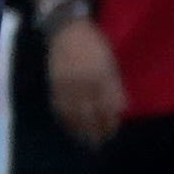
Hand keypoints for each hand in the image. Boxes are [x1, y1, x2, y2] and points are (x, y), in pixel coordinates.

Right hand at [45, 13, 128, 146]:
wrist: (67, 30)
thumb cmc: (94, 44)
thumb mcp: (110, 62)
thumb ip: (115, 86)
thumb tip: (120, 109)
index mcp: (101, 77)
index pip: (107, 108)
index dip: (109, 123)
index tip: (111, 133)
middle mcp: (84, 84)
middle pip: (89, 114)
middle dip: (94, 131)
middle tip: (98, 144)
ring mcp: (67, 85)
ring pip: (73, 113)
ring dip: (78, 129)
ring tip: (83, 140)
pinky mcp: (54, 84)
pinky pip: (58, 105)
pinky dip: (63, 118)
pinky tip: (68, 125)